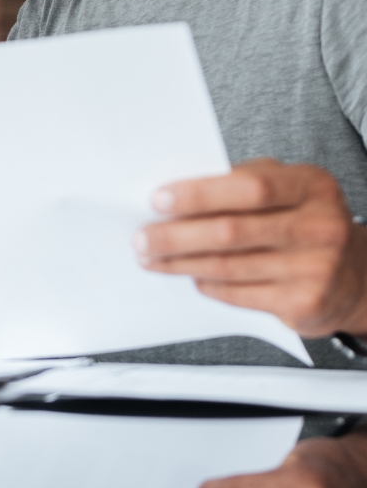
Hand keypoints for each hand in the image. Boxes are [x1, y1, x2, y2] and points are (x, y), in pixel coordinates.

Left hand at [135, 159, 366, 337]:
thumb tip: (174, 194)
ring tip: (151, 258)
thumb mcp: (286, 188)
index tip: (158, 200)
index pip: (250, 187)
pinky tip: (189, 276)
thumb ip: (239, 183)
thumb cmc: (304, 221)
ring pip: (228, 266)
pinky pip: (239, 293)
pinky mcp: (305, 304)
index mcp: (312, 186)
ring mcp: (317, 269)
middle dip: (176, 235)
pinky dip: (207, 284)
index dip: (199, 194)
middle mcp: (321, 227)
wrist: (357, 276)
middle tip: (142, 237)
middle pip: (232, 231)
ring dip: (180, 263)